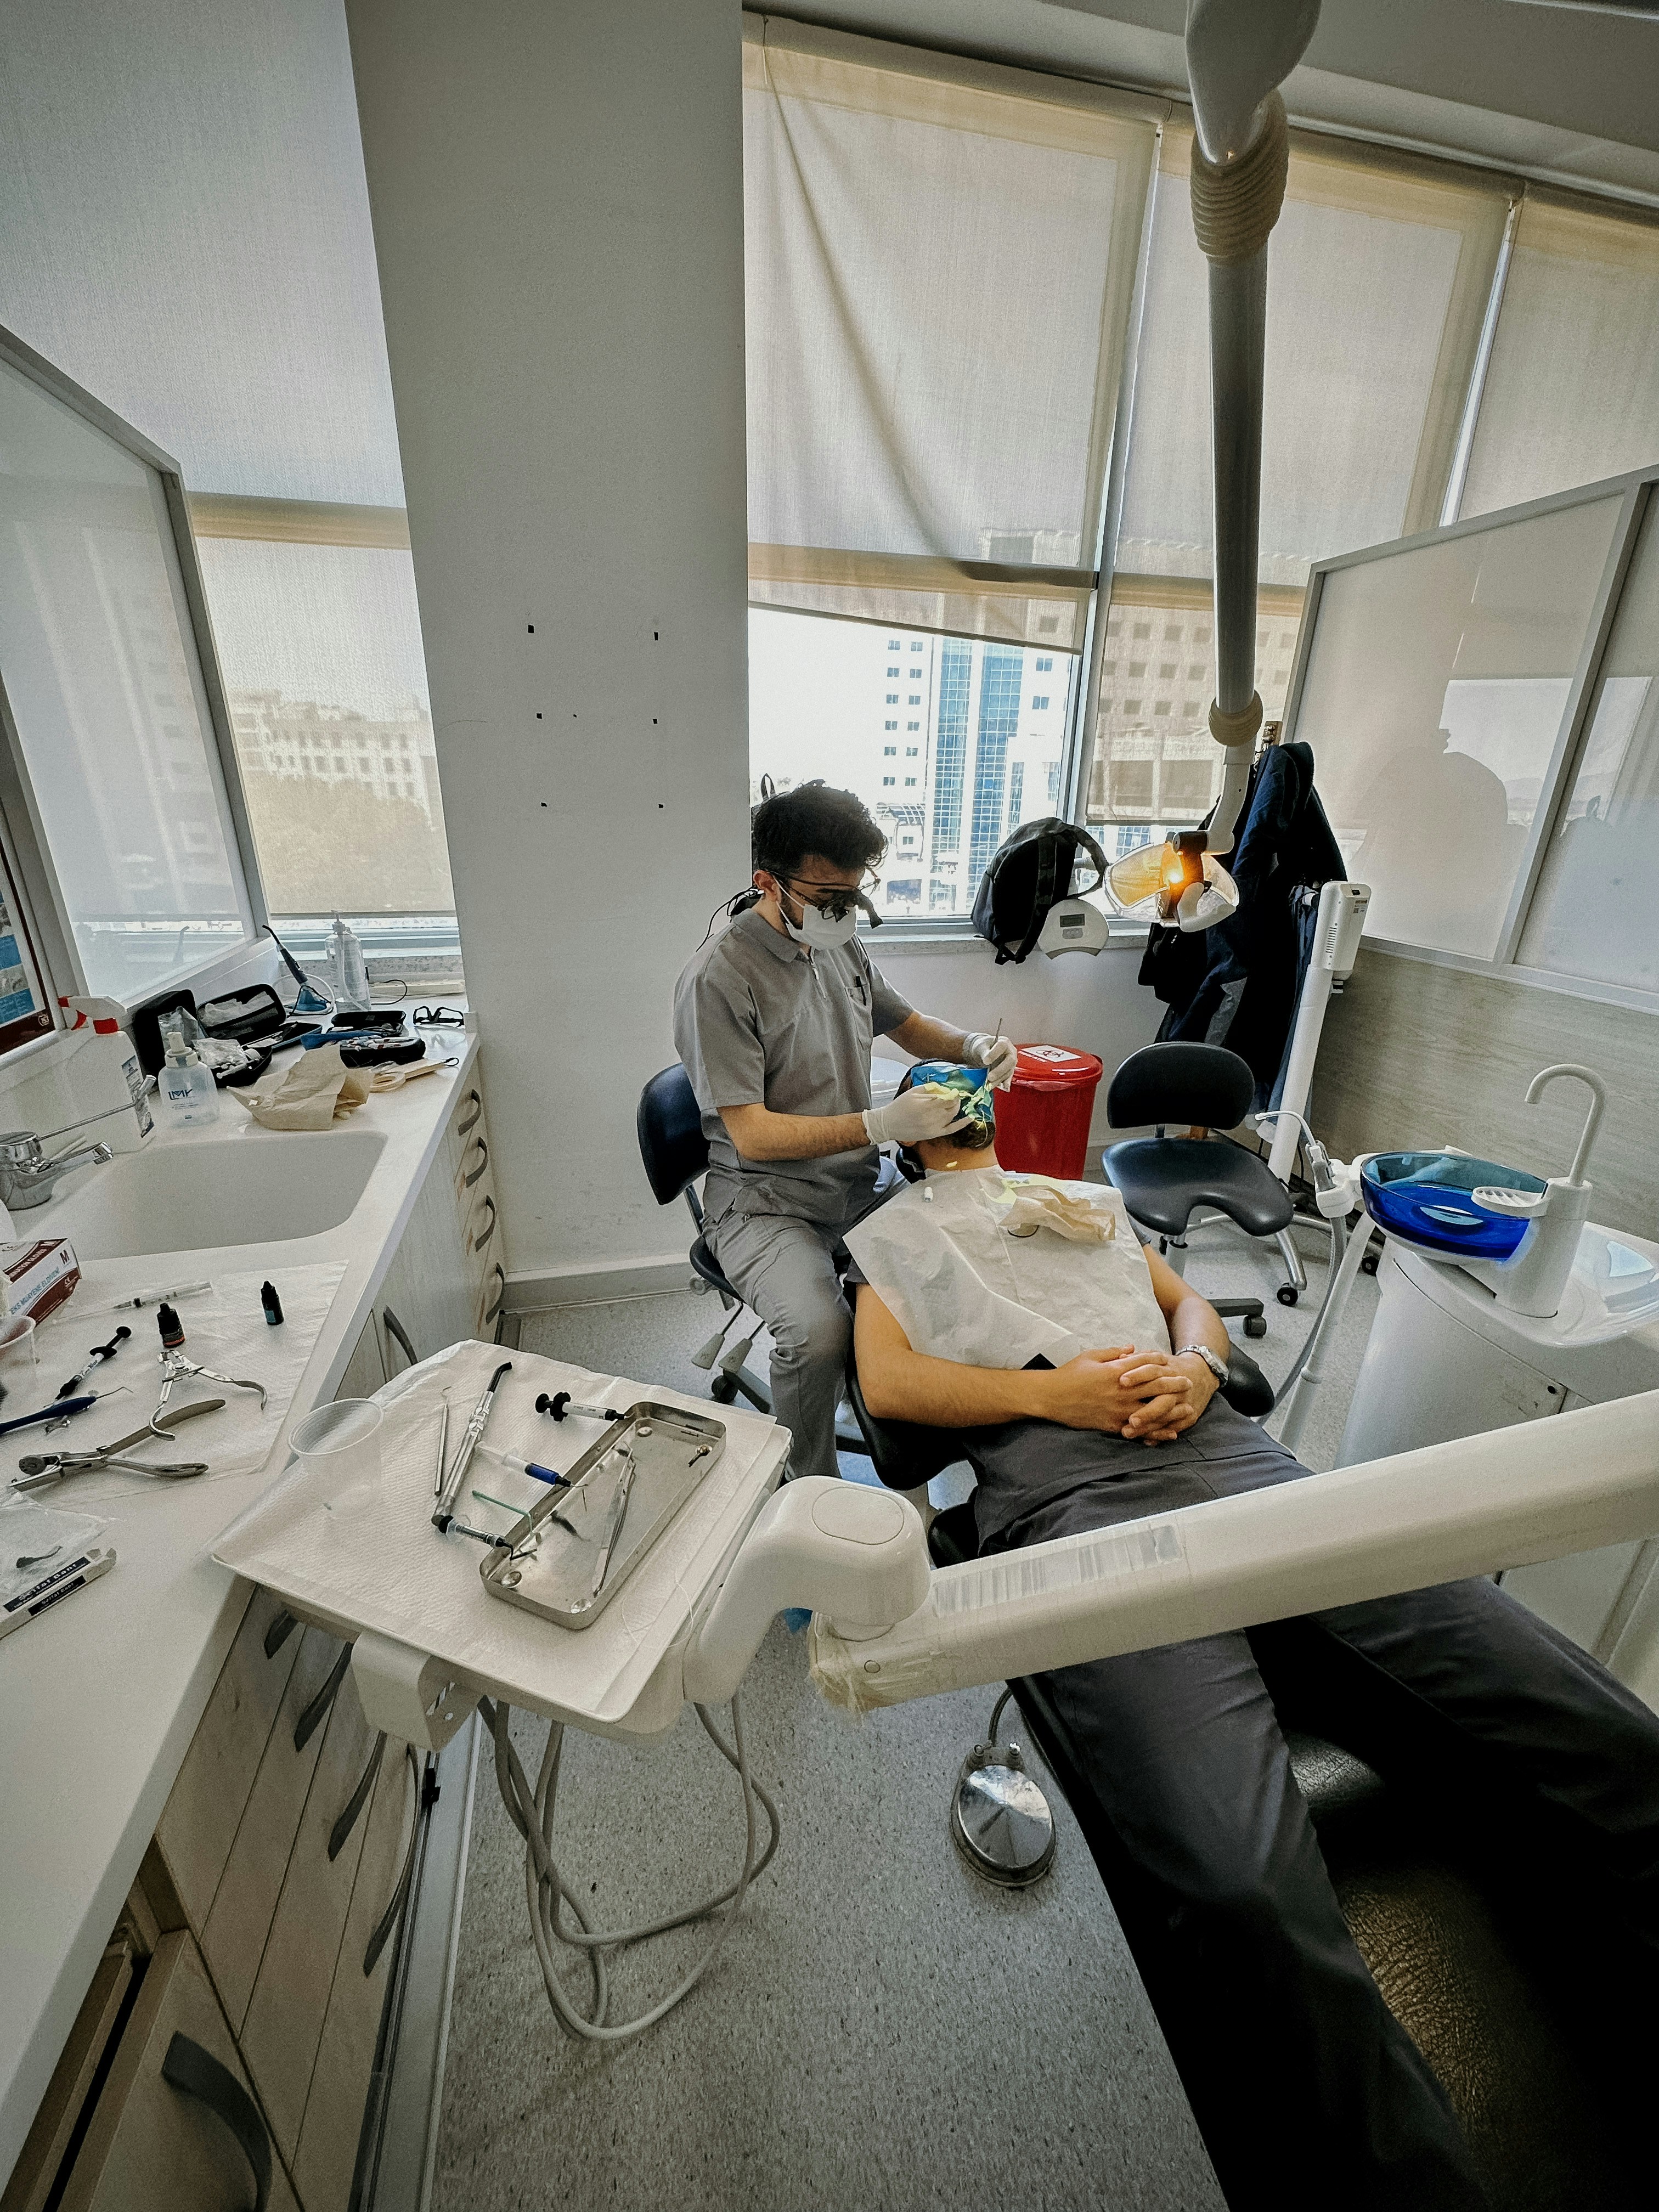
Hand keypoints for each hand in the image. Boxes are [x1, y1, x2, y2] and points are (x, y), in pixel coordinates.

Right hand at [863, 1090, 970, 1146]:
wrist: (888, 1124)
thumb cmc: (899, 1107)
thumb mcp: (913, 1092)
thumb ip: (930, 1089)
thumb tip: (944, 1088)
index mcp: (926, 1105)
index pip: (948, 1098)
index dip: (954, 1094)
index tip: (954, 1091)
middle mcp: (931, 1117)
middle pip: (952, 1107)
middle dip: (956, 1100)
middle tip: (954, 1096)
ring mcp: (933, 1127)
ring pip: (952, 1116)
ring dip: (956, 1108)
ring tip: (954, 1103)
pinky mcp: (933, 1134)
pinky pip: (952, 1129)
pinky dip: (962, 1123)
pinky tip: (970, 1118)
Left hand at [964, 1032, 1018, 1089]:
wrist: (985, 1052)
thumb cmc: (984, 1047)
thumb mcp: (981, 1046)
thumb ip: (984, 1052)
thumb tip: (986, 1060)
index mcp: (1004, 1042)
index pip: (1002, 1046)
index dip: (994, 1054)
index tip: (985, 1061)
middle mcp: (1011, 1052)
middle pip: (1009, 1061)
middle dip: (999, 1070)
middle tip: (989, 1077)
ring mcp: (1011, 1063)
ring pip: (1008, 1071)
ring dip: (999, 1079)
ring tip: (989, 1085)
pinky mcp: (1009, 1071)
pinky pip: (1009, 1077)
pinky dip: (1005, 1083)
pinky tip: (1004, 1087)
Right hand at [1036, 1347, 1194, 1437]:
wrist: (1051, 1398)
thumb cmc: (1069, 1374)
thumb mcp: (1090, 1356)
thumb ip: (1114, 1352)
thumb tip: (1132, 1348)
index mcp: (1115, 1371)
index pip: (1144, 1364)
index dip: (1158, 1360)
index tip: (1169, 1360)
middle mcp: (1120, 1391)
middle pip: (1155, 1386)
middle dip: (1174, 1384)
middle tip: (1188, 1383)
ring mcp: (1118, 1410)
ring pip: (1152, 1410)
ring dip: (1173, 1410)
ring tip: (1188, 1409)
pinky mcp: (1113, 1425)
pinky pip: (1140, 1430)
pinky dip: (1156, 1432)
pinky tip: (1169, 1432)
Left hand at [1120, 1352, 1217, 1443]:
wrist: (1202, 1374)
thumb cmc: (1170, 1367)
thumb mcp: (1157, 1358)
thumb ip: (1138, 1359)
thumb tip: (1120, 1358)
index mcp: (1168, 1370)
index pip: (1153, 1371)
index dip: (1137, 1375)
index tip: (1121, 1381)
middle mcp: (1178, 1388)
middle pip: (1163, 1400)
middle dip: (1147, 1411)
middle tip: (1129, 1420)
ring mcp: (1185, 1403)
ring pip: (1168, 1417)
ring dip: (1149, 1427)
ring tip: (1127, 1433)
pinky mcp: (1190, 1417)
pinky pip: (1176, 1428)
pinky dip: (1161, 1435)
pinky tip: (1145, 1441)